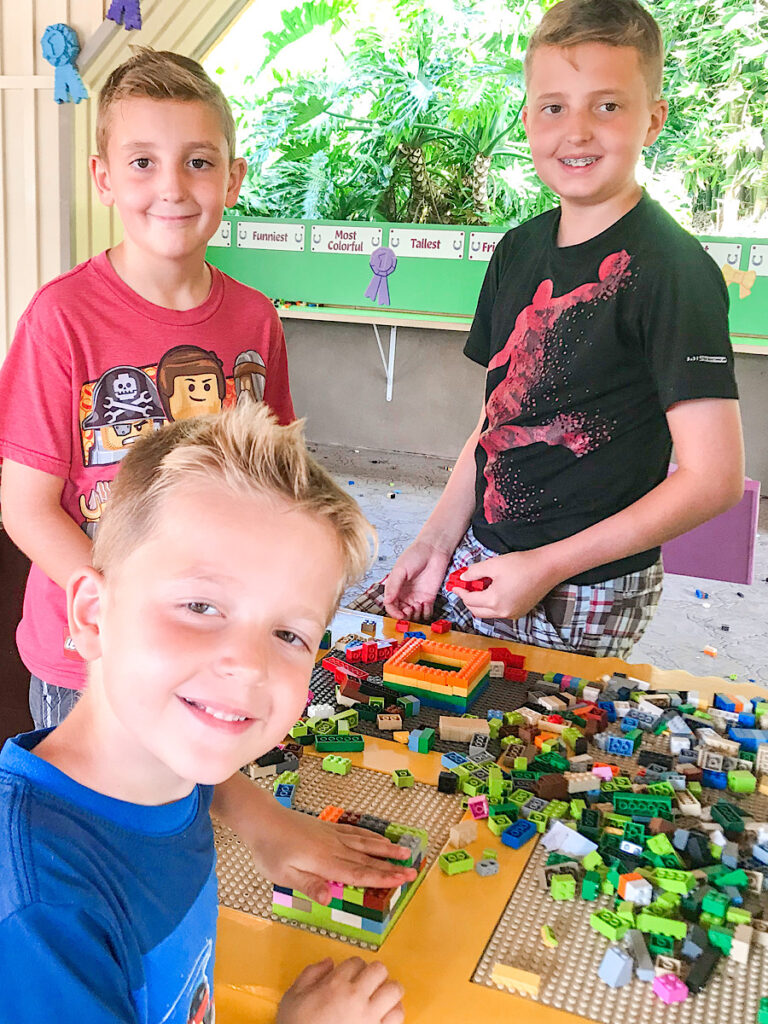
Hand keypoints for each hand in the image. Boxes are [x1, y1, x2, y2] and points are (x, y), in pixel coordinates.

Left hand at [250, 799, 416, 904]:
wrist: (262, 819)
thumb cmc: (269, 851)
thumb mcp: (284, 874)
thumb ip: (309, 885)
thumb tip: (330, 898)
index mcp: (325, 861)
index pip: (358, 872)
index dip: (381, 877)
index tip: (402, 879)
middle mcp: (334, 847)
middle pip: (367, 858)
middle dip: (391, 865)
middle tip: (413, 871)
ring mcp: (332, 835)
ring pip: (364, 842)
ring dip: (385, 848)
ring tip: (405, 851)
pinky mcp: (327, 829)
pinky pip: (355, 832)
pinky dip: (370, 835)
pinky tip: (378, 837)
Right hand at [277, 957, 403, 1023]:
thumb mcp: (293, 997)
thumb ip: (310, 974)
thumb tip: (328, 962)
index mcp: (335, 985)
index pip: (357, 961)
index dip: (354, 967)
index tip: (351, 976)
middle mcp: (356, 997)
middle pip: (380, 970)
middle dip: (374, 974)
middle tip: (368, 983)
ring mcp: (370, 1017)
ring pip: (395, 991)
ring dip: (388, 992)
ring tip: (380, 998)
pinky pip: (398, 1017)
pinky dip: (394, 1013)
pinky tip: (384, 1016)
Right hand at [383, 538, 453, 620]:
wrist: (433, 550)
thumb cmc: (415, 555)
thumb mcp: (400, 569)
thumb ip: (393, 586)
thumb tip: (386, 601)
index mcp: (395, 588)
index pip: (391, 606)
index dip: (394, 612)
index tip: (399, 615)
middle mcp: (405, 595)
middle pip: (401, 612)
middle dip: (405, 616)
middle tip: (409, 611)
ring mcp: (417, 597)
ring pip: (413, 615)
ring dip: (415, 615)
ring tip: (418, 606)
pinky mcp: (429, 598)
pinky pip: (426, 612)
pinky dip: (426, 613)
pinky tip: (425, 605)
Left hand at [457, 548, 559, 619]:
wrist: (547, 568)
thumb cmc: (522, 564)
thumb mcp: (493, 565)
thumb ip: (474, 572)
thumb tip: (464, 577)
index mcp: (494, 601)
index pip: (470, 600)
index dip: (460, 592)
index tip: (455, 585)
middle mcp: (503, 612)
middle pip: (477, 611)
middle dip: (468, 600)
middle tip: (465, 588)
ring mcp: (513, 614)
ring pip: (488, 613)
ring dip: (480, 603)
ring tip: (479, 588)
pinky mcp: (520, 612)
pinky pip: (500, 611)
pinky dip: (492, 604)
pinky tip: (493, 591)